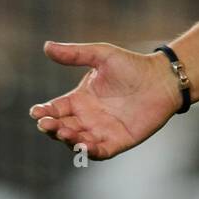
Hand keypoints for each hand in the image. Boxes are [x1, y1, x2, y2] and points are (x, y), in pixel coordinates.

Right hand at [29, 41, 183, 160]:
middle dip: (52, 127)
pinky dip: (90, 152)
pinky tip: (83, 147)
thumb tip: (46, 46)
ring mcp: (101, 131)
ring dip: (68, 140)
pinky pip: (100, 151)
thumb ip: (75, 54)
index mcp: (80, 100)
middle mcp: (87, 118)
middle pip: (62, 127)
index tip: (36, 112)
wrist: (162, 80)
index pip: (55, 109)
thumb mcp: (101, 55)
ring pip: (77, 141)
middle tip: (47, 124)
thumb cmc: (132, 65)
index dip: (43, 112)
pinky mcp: (118, 142)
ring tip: (64, 132)